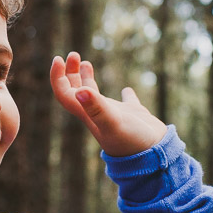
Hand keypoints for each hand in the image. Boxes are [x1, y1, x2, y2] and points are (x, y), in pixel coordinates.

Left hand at [50, 52, 167, 157]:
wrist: (154, 158)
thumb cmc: (131, 142)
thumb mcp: (113, 122)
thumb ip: (96, 108)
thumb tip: (79, 91)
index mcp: (88, 114)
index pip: (65, 93)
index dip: (58, 77)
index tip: (58, 58)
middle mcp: (98, 113)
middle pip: (76, 91)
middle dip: (71, 72)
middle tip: (72, 55)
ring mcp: (115, 115)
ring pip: (95, 95)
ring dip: (86, 79)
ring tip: (85, 62)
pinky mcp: (133, 116)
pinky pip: (127, 102)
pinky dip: (126, 94)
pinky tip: (126, 90)